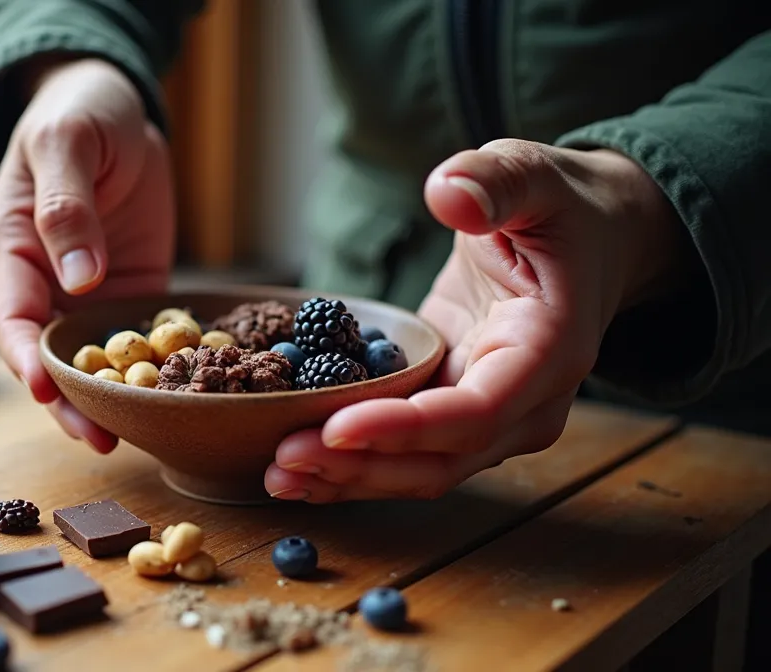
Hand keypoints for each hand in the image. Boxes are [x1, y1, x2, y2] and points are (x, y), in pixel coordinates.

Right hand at [0, 58, 174, 452]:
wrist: (115, 104)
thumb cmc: (76, 113)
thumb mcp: (66, 145)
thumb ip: (65, 208)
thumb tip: (78, 279)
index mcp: (14, 250)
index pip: (14, 317)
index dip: (28, 358)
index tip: (49, 390)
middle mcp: (47, 281)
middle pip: (51, 355)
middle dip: (71, 401)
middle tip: (100, 439)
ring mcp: (90, 291)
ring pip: (94, 359)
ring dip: (112, 397)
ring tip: (135, 437)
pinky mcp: (133, 291)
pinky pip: (141, 338)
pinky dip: (155, 368)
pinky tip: (178, 396)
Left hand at [266, 138, 691, 501]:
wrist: (590, 240)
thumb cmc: (560, 207)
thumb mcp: (531, 174)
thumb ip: (493, 181)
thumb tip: (448, 194)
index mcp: (549, 352)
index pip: (475, 412)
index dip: (404, 428)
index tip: (336, 428)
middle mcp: (527, 404)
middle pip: (440, 459)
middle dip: (359, 467)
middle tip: (282, 462)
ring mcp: (493, 418)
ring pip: (419, 469)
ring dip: (348, 479)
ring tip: (278, 473)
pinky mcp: (455, 411)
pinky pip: (405, 452)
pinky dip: (352, 464)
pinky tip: (297, 468)